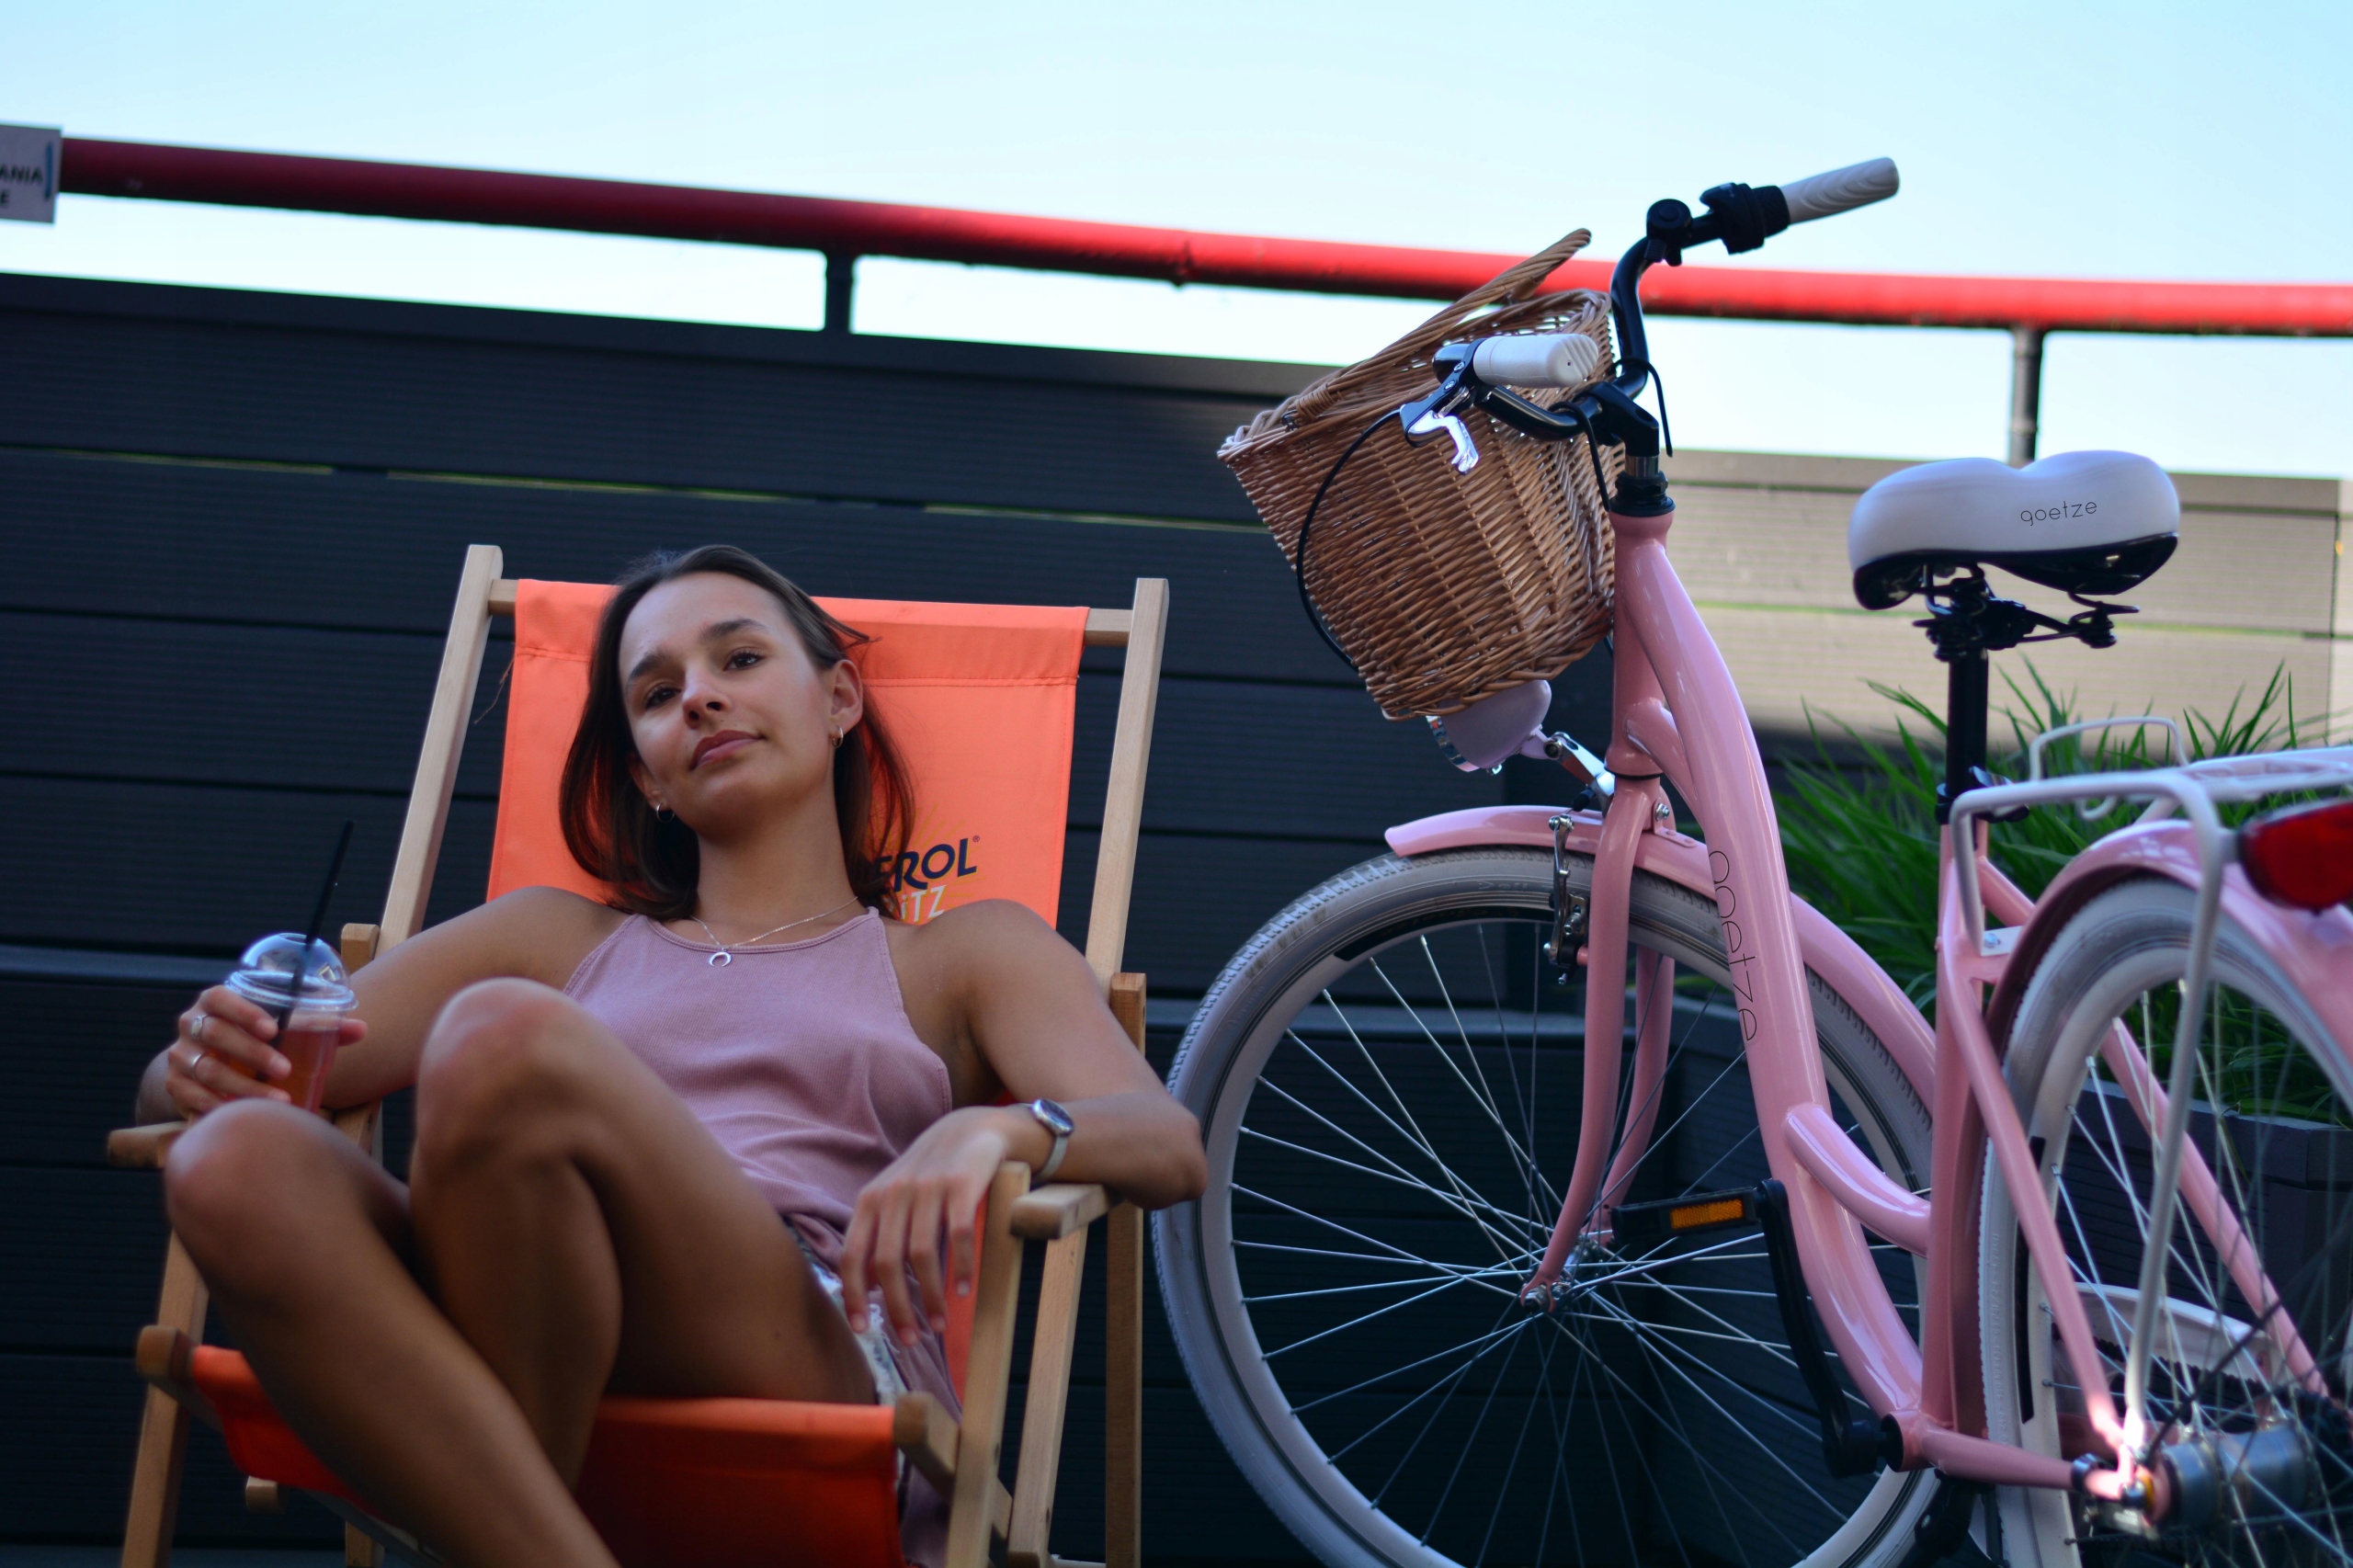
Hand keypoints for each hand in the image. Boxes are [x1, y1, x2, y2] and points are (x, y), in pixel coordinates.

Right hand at [160, 985, 365, 1118]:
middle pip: (216, 1035)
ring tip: (278, 1099)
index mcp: (214, 1002)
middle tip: (285, 1069)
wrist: (201, 1060)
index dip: (244, 1011)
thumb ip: (317, 1025)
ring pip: (207, 1069)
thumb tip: (361, 1028)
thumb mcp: (276, 1026)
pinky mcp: (175, 1084)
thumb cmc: (249, 1037)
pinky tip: (242, 1113)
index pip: (220, 998)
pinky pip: (192, 1096)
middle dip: (252, 1053)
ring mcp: (180, 1055)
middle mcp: (191, 1025)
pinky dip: (218, 1106)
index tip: (272, 1029)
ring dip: (244, 1086)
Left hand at [838, 1106, 1036, 1348]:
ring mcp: (927, 1187)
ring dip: (931, 1297)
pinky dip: (960, 1267)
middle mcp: (893, 1193)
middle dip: (897, 1309)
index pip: (852, 1256)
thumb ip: (878, 1236)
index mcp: (870, 1200)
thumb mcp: (895, 1198)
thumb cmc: (929, 1173)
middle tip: (911, 1340)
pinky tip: (964, 1291)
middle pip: (887, 1263)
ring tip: (939, 1324)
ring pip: (921, 1255)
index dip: (853, 1296)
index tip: (863, 1331)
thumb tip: (870, 1289)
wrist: (972, 1128)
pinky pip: (957, 1235)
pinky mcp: (961, 1184)